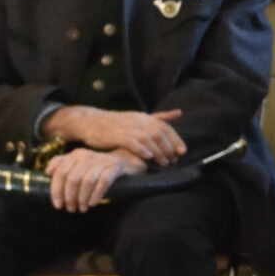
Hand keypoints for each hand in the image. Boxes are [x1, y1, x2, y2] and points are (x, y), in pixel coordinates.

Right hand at [42, 106, 184, 162]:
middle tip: (173, 160)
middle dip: (168, 148)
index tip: (183, 151)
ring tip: (164, 162)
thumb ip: (159, 117)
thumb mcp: (140, 118)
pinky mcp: (116, 135)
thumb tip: (179, 113)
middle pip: (159, 134)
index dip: (176, 139)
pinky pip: (132, 142)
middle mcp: (138, 121)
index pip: (165, 127)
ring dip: (158, 151)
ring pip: (148, 138)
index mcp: (145, 117)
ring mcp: (127, 127)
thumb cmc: (118, 123)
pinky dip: (141, 149)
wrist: (92, 122)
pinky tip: (148, 157)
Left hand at [47, 147, 145, 211]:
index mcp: (75, 155)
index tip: (57, 205)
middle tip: (71, 209)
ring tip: (82, 208)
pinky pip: (104, 181)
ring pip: (87, 181)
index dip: (56, 190)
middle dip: (70, 197)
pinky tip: (92, 203)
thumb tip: (47, 172)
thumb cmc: (95, 166)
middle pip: (73, 179)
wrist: (123, 161)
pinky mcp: (114, 167)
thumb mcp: (77, 163)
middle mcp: (87, 156)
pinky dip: (96, 194)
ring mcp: (102, 161)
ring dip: (82, 198)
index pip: (61, 172)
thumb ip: (61, 164)